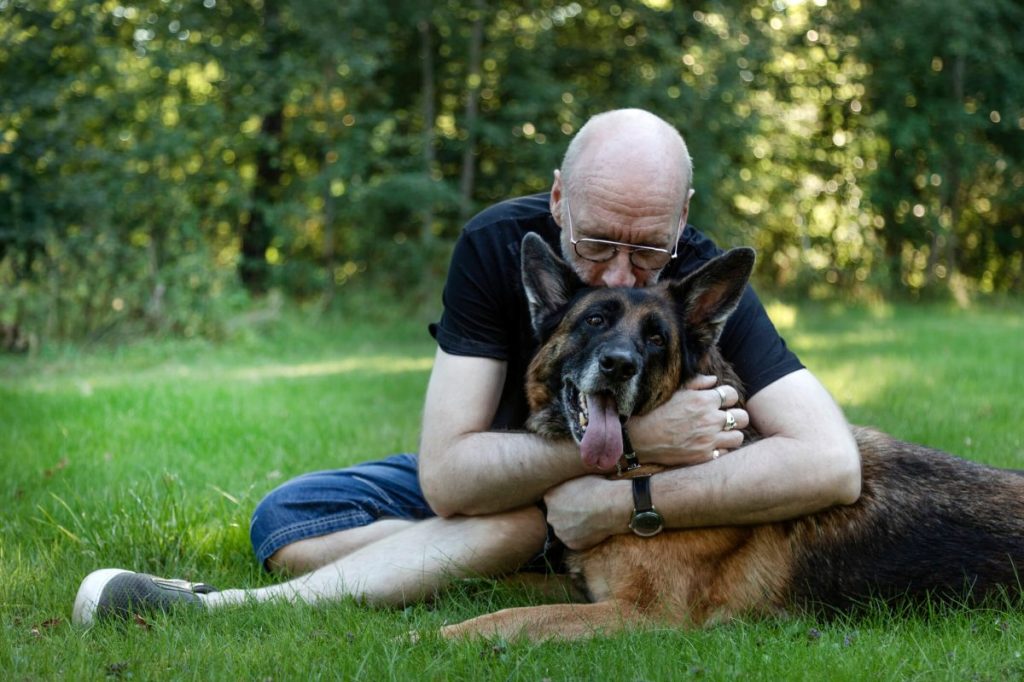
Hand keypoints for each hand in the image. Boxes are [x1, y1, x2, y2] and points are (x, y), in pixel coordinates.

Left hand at [543, 475, 628, 549]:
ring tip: (590, 519)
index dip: (565, 500)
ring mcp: (560, 531)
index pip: (552, 500)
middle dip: (567, 515)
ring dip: (574, 527)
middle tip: (583, 511)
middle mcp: (551, 516)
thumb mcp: (578, 478)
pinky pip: (575, 541)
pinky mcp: (571, 544)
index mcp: (550, 497)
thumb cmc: (598, 488)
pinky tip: (593, 528)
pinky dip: (582, 537)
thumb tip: (572, 485)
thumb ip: (568, 484)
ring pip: (564, 530)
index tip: (576, 500)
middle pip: (556, 516)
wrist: (612, 506)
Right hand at [626, 374, 748, 466]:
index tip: (721, 402)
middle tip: (725, 419)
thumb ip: (697, 383)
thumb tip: (714, 380)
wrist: (640, 437)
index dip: (727, 397)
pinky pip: (725, 452)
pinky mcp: (704, 456)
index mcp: (704, 400)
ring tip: (720, 433)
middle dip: (735, 416)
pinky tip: (709, 445)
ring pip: (738, 437)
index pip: (732, 395)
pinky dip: (720, 449)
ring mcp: (709, 439)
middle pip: (742, 417)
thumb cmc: (655, 411)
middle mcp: (710, 419)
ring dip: (731, 434)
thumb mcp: (675, 391)